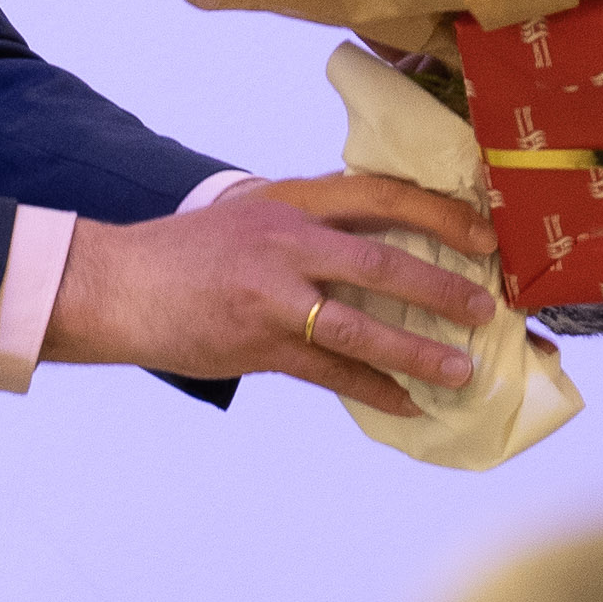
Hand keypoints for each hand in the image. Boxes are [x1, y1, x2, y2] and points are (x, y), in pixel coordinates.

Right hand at [40, 174, 498, 417]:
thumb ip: (308, 227)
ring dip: (416, 352)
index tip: (483, 233)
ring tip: (460, 371)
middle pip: (381, 262)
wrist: (115, 284)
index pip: (379, 196)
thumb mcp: (251, 214)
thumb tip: (374, 247)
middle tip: (487, 308)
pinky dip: (372, 390)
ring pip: (360, 327)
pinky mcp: (258, 344)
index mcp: (291, 201)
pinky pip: (329, 372)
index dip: (437, 213)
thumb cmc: (185, 253)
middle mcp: (286, 242)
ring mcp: (272, 296)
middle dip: (441, 288)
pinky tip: (406, 405)